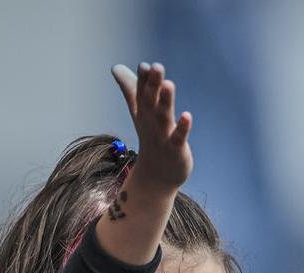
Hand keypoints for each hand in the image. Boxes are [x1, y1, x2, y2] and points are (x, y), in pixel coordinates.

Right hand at [111, 63, 192, 188]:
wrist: (157, 175)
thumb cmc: (151, 138)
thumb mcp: (140, 112)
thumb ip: (130, 88)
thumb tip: (116, 67)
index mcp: (144, 113)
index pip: (142, 94)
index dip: (143, 80)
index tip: (144, 66)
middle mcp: (151, 123)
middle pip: (151, 102)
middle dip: (153, 85)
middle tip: (156, 67)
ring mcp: (163, 136)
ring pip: (164, 117)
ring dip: (166, 102)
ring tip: (169, 84)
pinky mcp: (175, 149)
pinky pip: (178, 138)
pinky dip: (182, 128)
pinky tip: (187, 115)